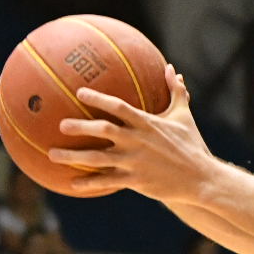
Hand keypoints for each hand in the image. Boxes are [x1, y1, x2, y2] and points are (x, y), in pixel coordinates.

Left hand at [48, 65, 217, 201]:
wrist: (200, 177)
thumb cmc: (191, 144)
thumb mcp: (183, 115)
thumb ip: (176, 91)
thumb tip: (172, 69)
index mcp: (147, 123)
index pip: (118, 106)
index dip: (98, 97)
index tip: (79, 91)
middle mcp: (137, 141)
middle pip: (103, 130)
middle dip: (80, 126)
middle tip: (60, 124)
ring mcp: (134, 162)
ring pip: (98, 159)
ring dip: (73, 157)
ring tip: (52, 154)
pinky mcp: (135, 181)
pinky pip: (107, 182)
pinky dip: (89, 183)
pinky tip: (72, 184)